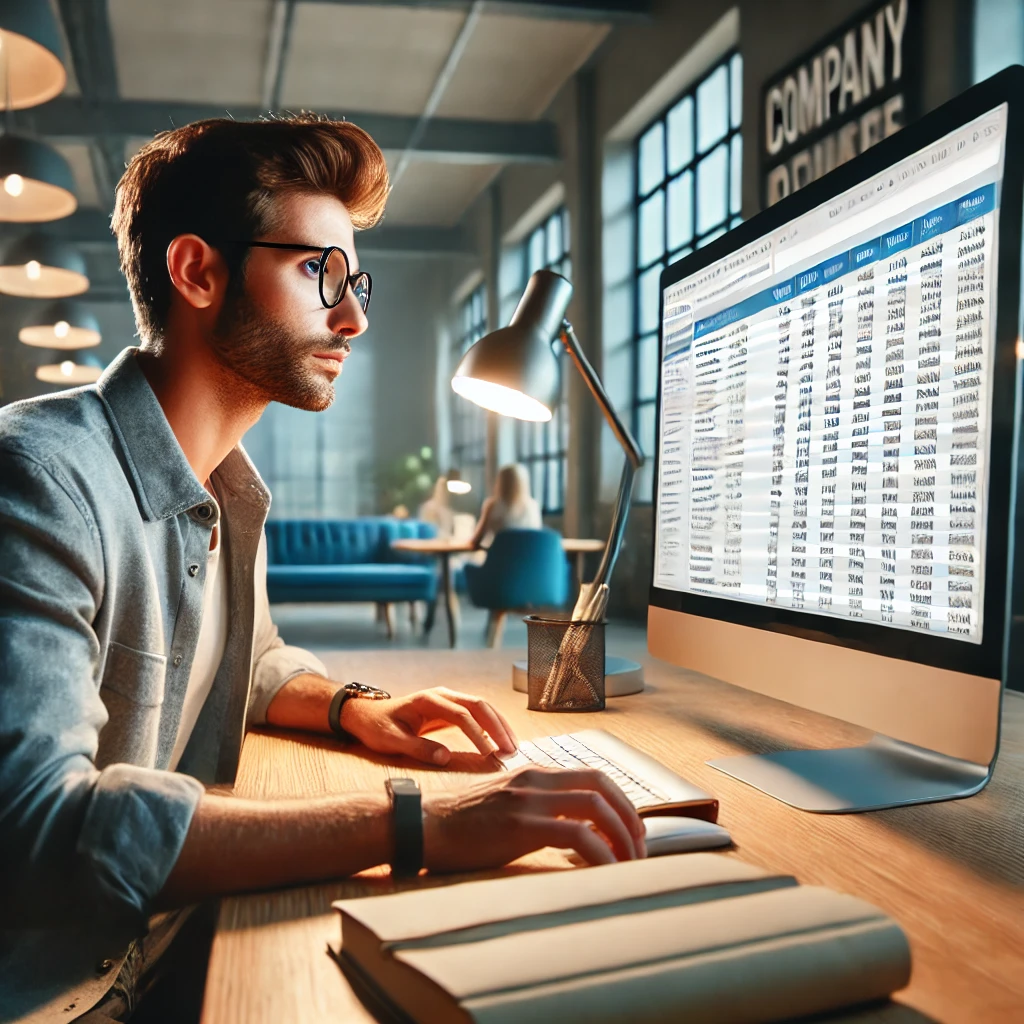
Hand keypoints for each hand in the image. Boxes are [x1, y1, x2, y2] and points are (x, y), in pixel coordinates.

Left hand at [340, 686, 518, 764]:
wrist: (367, 714)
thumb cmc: (378, 727)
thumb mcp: (392, 741)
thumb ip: (418, 748)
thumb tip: (445, 758)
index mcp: (428, 700)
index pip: (460, 715)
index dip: (477, 734)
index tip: (489, 754)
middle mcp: (442, 695)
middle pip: (478, 705)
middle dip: (497, 727)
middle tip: (511, 750)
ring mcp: (448, 699)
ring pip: (482, 706)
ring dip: (498, 725)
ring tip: (512, 747)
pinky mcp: (450, 707)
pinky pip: (476, 713)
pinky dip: (491, 725)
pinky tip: (500, 740)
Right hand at [423, 767, 645, 870]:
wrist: (423, 826)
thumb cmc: (461, 825)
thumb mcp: (506, 807)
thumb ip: (538, 809)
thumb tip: (574, 833)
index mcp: (534, 773)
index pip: (593, 775)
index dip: (621, 800)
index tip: (633, 828)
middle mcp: (536, 779)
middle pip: (602, 786)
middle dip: (630, 818)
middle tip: (641, 848)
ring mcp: (528, 800)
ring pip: (596, 807)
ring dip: (622, 837)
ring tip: (631, 864)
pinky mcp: (520, 825)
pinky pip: (576, 836)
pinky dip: (601, 854)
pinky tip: (607, 871)